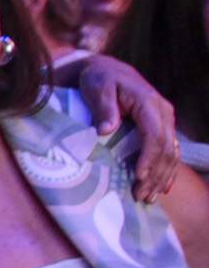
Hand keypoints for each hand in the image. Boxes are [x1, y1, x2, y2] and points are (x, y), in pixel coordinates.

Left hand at [72, 54, 180, 203]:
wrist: (107, 70)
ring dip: (161, 177)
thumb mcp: (98, 88)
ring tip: (148, 197)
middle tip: (141, 195)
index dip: (149, 157)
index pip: (154, 135)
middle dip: (155, 174)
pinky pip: (169, 151)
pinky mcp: (161, 127)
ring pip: (170, 153)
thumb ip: (104, 108)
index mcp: (149, 103)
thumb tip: (106, 130)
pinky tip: (161, 187)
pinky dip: (166, 170)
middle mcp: (163, 113)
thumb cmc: (99, 79)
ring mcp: (165, 121)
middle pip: (165, 148)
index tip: (139, 176)